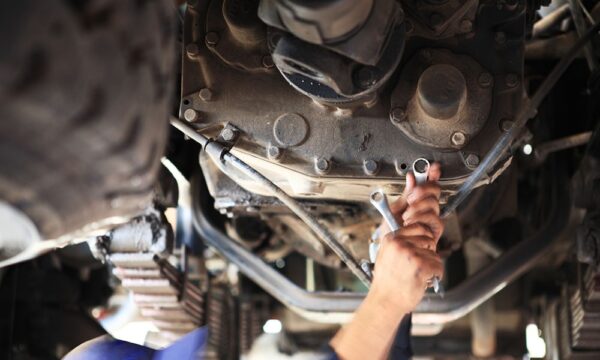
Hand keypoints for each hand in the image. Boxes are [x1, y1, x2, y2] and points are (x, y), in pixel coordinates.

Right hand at [370, 228, 443, 311]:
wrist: (385, 302)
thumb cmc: (386, 282)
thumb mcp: (385, 255)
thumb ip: (398, 243)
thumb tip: (416, 235)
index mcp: (391, 239)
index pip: (418, 227)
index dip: (423, 238)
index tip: (422, 248)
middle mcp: (400, 244)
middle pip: (429, 240)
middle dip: (429, 252)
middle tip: (421, 265)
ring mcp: (411, 255)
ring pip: (435, 254)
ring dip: (432, 266)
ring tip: (420, 275)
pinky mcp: (421, 266)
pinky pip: (438, 266)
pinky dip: (436, 275)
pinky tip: (425, 280)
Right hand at [371, 162, 443, 310]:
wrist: (386, 298)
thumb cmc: (390, 271)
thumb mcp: (391, 242)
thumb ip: (403, 215)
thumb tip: (411, 186)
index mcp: (390, 232)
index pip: (413, 206)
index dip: (426, 186)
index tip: (434, 169)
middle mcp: (397, 239)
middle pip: (428, 223)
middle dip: (428, 236)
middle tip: (418, 249)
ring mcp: (407, 251)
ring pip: (433, 243)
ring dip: (429, 256)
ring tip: (414, 266)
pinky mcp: (419, 264)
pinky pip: (437, 260)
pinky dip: (434, 271)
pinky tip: (420, 275)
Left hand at [377, 162, 443, 243]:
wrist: (390, 249)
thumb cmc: (392, 232)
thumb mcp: (394, 210)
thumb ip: (404, 194)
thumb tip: (411, 178)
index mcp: (417, 201)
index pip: (429, 184)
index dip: (433, 175)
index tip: (433, 167)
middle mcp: (426, 209)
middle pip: (435, 191)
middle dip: (422, 190)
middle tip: (410, 198)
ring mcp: (431, 219)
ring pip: (433, 204)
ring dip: (417, 208)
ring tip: (406, 216)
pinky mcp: (434, 231)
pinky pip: (435, 219)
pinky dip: (421, 219)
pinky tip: (412, 222)